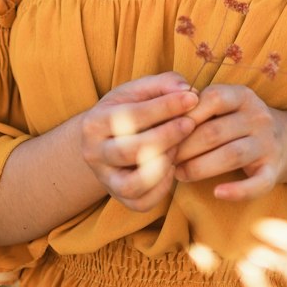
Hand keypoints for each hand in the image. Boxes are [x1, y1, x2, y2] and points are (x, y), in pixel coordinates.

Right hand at [79, 74, 198, 211]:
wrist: (105, 139)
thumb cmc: (127, 110)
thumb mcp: (139, 90)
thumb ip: (164, 84)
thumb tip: (188, 90)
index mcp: (95, 122)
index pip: (131, 115)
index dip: (165, 106)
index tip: (192, 99)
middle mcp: (94, 153)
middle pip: (129, 151)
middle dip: (166, 136)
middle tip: (190, 124)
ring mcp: (105, 179)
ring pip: (132, 184)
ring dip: (161, 166)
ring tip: (177, 148)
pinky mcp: (119, 197)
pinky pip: (141, 202)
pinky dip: (161, 188)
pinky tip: (172, 168)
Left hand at [172, 84, 286, 200]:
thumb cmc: (240, 123)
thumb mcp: (227, 106)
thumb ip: (200, 107)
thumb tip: (163, 117)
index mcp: (243, 96)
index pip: (212, 98)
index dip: (185, 115)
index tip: (164, 130)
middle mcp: (259, 116)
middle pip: (215, 131)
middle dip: (185, 147)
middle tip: (164, 159)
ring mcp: (268, 144)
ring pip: (231, 155)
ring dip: (200, 167)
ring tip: (180, 174)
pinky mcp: (274, 171)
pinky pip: (257, 183)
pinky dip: (237, 191)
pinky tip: (217, 193)